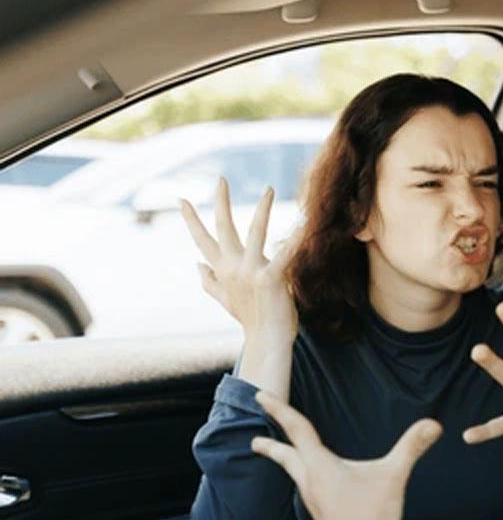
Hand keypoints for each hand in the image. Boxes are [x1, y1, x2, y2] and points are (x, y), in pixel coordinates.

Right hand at [181, 178, 298, 342]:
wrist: (266, 340)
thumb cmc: (250, 318)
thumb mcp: (224, 299)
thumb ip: (209, 281)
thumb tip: (195, 265)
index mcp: (222, 270)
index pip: (203, 241)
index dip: (192, 220)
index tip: (182, 199)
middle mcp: (233, 268)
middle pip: (223, 229)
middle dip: (221, 203)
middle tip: (221, 179)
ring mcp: (250, 272)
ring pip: (254, 233)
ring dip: (261, 210)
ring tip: (269, 190)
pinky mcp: (270, 279)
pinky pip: (283, 256)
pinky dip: (292, 241)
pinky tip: (304, 226)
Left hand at [250, 391, 441, 519]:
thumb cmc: (371, 516)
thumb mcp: (392, 477)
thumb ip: (411, 447)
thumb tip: (433, 424)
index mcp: (320, 465)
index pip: (297, 430)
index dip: (279, 409)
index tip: (260, 396)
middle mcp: (310, 480)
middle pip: (286, 455)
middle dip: (270, 445)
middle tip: (254, 441)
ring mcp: (314, 498)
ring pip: (294, 473)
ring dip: (285, 461)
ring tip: (283, 457)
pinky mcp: (322, 512)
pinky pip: (306, 487)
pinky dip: (302, 476)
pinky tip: (314, 484)